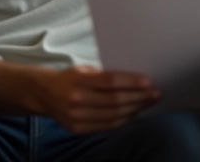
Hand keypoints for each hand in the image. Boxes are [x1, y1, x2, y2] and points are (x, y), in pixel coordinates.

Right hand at [36, 65, 160, 133]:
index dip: (131, 82)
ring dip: (135, 109)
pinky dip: (124, 120)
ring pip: (114, 116)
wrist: (44, 94)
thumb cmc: (70, 78)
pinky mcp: (78, 129)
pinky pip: (107, 126)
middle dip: (139, 97)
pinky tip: (135, 112)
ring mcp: (77, 117)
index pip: (110, 82)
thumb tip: (135, 80)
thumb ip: (104, 76)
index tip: (149, 81)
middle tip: (156, 93)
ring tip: (149, 102)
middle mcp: (77, 100)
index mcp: (79, 81)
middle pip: (115, 101)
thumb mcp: (83, 70)